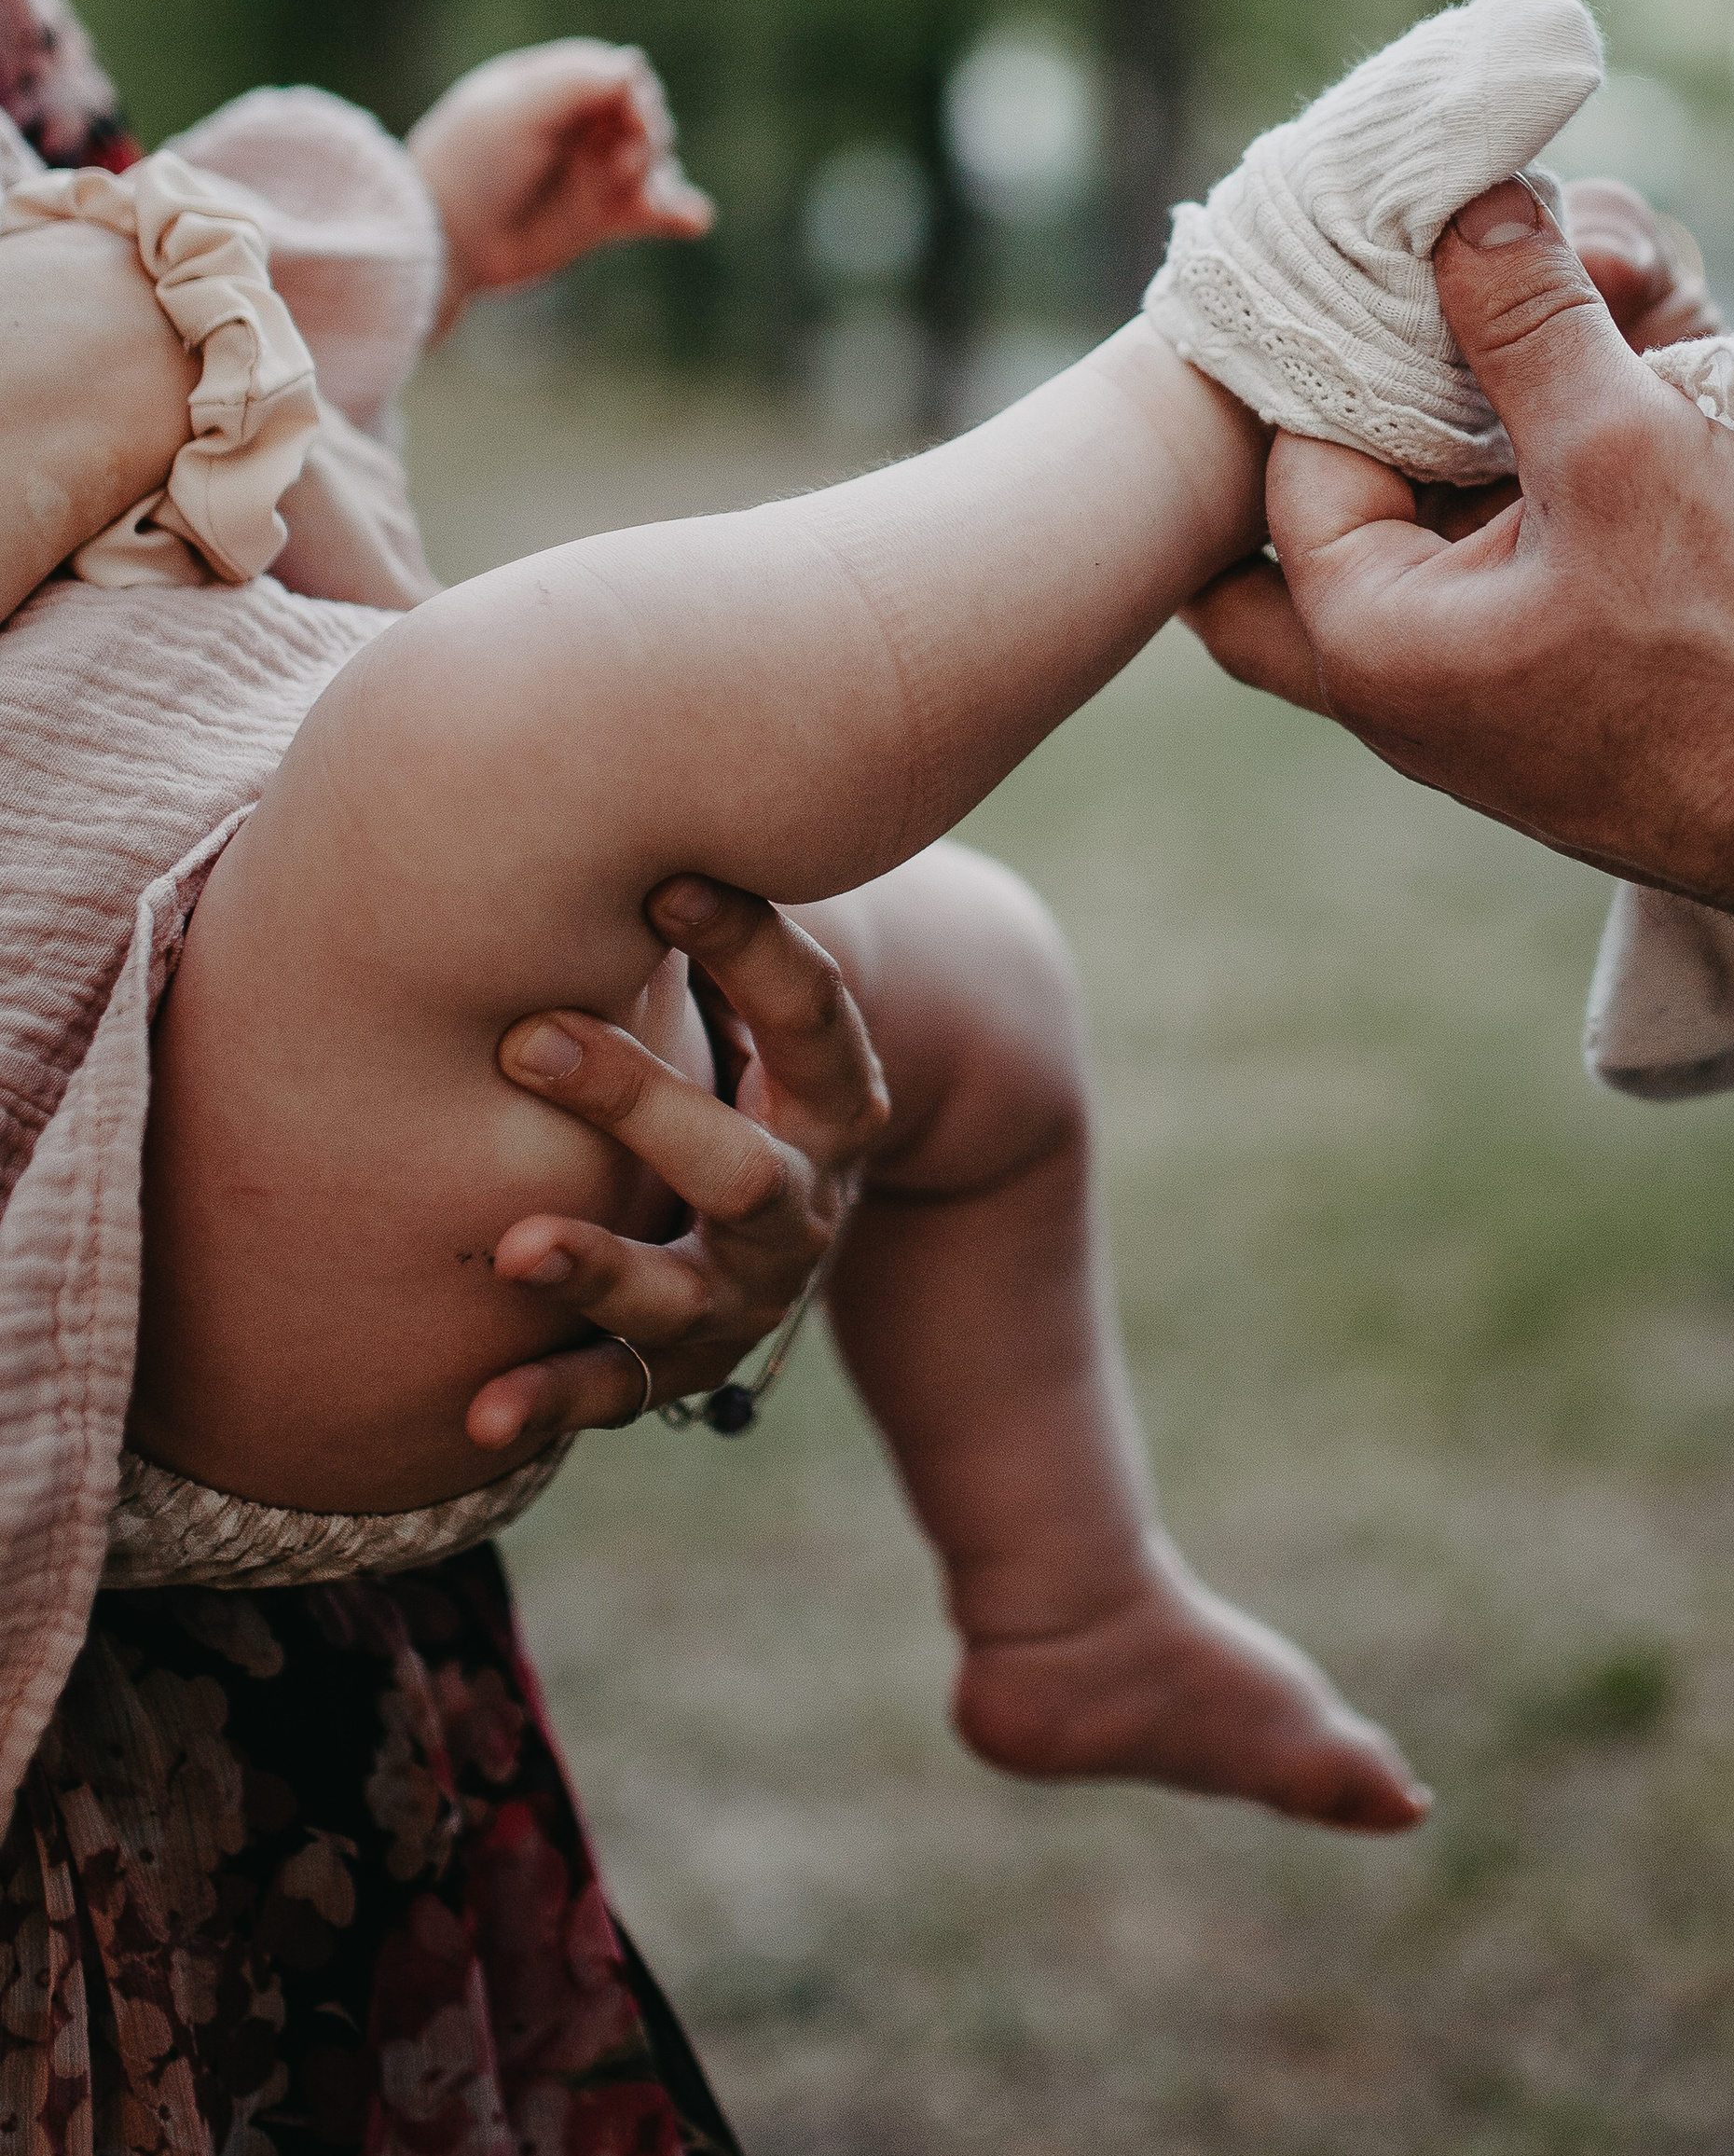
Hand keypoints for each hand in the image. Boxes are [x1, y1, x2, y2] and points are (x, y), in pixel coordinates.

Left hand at [406, 39, 713, 324]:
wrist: (446, 241)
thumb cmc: (471, 165)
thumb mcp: (517, 108)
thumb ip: (577, 81)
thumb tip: (636, 64)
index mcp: (551, 86)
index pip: (614, 74)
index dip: (632, 91)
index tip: (633, 109)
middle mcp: (577, 126)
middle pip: (643, 115)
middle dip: (647, 133)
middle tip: (627, 158)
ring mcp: (592, 173)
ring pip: (655, 161)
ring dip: (660, 172)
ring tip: (642, 192)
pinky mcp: (602, 219)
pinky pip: (656, 212)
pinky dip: (680, 212)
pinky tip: (695, 218)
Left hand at [466, 877, 888, 1450]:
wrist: (793, 1208)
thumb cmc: (732, 1053)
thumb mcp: (741, 991)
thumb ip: (697, 910)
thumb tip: (605, 745)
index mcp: (833, 1095)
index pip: (812, 1015)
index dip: (749, 948)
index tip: (663, 881)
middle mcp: (802, 1200)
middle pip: (741, 1166)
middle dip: (639, 1105)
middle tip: (526, 1038)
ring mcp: (747, 1291)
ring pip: (684, 1293)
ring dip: (600, 1269)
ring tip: (515, 1247)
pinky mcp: (682, 1361)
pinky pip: (618, 1392)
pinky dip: (551, 1400)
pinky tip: (478, 1410)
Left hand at [1257, 180, 1733, 913]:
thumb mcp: (1625, 443)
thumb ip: (1526, 316)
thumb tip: (1465, 203)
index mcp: (1368, 640)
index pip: (1293, 451)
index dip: (1352, 341)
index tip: (1425, 254)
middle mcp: (1400, 688)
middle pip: (1316, 519)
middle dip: (1363, 412)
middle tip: (1421, 318)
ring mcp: (1477, 703)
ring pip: (1417, 539)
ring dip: (1471, 438)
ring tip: (1554, 342)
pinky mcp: (1555, 699)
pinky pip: (1502, 575)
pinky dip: (1530, 491)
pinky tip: (1602, 419)